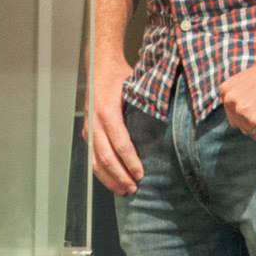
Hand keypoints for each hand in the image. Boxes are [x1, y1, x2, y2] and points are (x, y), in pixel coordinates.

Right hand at [86, 60, 142, 195]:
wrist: (99, 64)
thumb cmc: (121, 75)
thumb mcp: (136, 84)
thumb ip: (147, 103)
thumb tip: (168, 121)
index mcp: (107, 110)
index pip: (119, 142)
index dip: (130, 160)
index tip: (141, 174)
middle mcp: (94, 122)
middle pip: (105, 156)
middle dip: (119, 175)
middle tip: (134, 189)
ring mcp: (89, 128)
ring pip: (95, 160)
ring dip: (109, 178)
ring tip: (124, 190)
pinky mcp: (87, 132)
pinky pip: (92, 156)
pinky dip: (101, 171)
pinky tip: (113, 180)